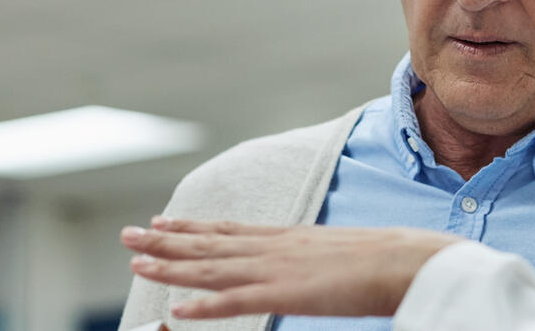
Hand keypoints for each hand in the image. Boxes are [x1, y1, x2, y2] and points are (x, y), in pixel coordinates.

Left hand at [121, 218, 462, 319]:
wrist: (406, 260)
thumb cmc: (383, 260)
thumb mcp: (336, 253)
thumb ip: (310, 259)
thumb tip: (303, 266)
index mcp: (287, 238)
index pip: (228, 232)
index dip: (192, 229)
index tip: (162, 223)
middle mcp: (274, 248)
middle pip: (208, 245)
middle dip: (165, 242)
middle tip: (128, 236)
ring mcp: (277, 270)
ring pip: (212, 270)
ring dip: (171, 267)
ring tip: (136, 266)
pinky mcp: (286, 295)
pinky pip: (236, 302)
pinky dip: (205, 307)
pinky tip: (178, 311)